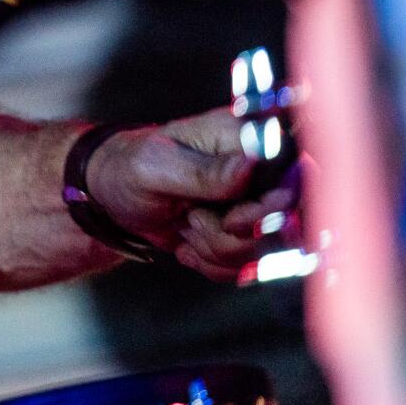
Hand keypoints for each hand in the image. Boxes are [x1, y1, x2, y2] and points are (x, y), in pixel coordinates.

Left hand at [84, 106, 296, 281]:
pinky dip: (211, 262)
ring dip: (215, 248)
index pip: (295, 174)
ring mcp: (251, 203)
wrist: (110, 196)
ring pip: (261, 249)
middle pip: (284, 221)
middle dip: (233, 233)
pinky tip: (187, 241)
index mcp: (241, 138)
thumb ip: (205, 171)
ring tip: (185, 224)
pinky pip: (244, 266)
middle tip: (193, 219)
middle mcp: (256, 170)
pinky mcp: (242, 233)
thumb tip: (252, 163)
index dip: (274, 207)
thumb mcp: (156, 168)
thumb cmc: (128, 167)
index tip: (233, 219)